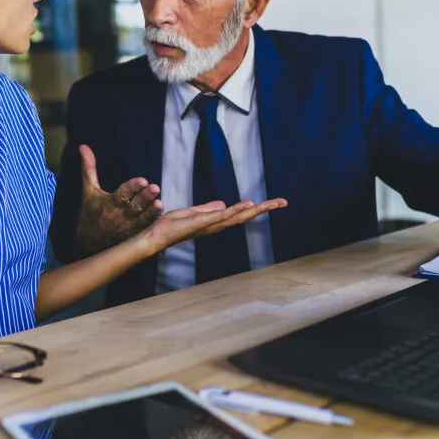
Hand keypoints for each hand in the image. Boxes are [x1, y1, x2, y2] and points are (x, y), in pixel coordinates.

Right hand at [76, 144, 162, 251]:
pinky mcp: (135, 234)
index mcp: (109, 203)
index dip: (132, 187)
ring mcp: (128, 226)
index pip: (121, 194)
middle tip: (155, 187)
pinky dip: (153, 221)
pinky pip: (146, 228)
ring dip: (151, 210)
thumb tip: (83, 146)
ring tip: (159, 202)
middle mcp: (119, 215)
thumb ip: (89, 168)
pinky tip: (161, 212)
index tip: (142, 180)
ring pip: (142, 218)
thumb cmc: (90, 211)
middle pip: (134, 206)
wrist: (89, 241)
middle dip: (144, 197)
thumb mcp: (88, 190)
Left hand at [141, 198, 287, 253]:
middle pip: (245, 216)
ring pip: (238, 216)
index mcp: (215, 222)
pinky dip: (236, 210)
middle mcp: (216, 226)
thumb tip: (224, 203)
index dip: (257, 208)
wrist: (155, 236)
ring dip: (256, 210)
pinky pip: (221, 216)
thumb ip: (207, 208)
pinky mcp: (201, 223)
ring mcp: (210, 225)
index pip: (239, 214)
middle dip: (264, 209)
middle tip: (283, 202)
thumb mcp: (191, 212)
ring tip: (273, 203)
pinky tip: (248, 205)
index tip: (274, 202)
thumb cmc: (169, 226)